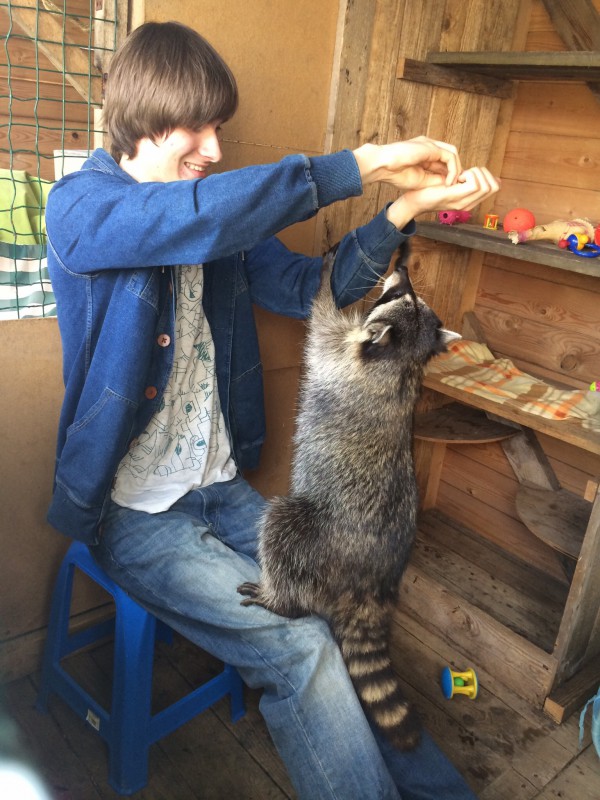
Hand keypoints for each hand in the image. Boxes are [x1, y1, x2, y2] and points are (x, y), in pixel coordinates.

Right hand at [353, 136, 462, 190]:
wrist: (383, 165)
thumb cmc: (395, 174)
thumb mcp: (420, 180)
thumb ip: (434, 179)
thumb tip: (449, 183)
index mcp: (424, 152)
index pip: (443, 160)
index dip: (449, 174)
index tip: (450, 187)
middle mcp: (429, 145)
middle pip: (450, 155)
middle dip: (455, 171)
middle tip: (455, 186)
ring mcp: (430, 144)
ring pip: (452, 154)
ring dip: (456, 170)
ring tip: (453, 185)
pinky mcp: (431, 147)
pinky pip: (450, 157)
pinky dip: (452, 170)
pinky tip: (448, 182)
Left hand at [385, 166, 499, 228]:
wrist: (413, 200)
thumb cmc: (429, 190)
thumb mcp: (452, 183)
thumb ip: (466, 180)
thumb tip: (483, 173)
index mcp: (470, 200)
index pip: (495, 187)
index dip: (485, 175)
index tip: (467, 173)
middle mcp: (469, 203)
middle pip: (494, 186)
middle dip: (483, 173)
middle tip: (464, 173)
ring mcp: (463, 202)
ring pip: (487, 185)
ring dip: (475, 173)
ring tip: (459, 175)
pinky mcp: (455, 197)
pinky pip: (475, 184)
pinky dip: (468, 175)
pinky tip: (456, 176)